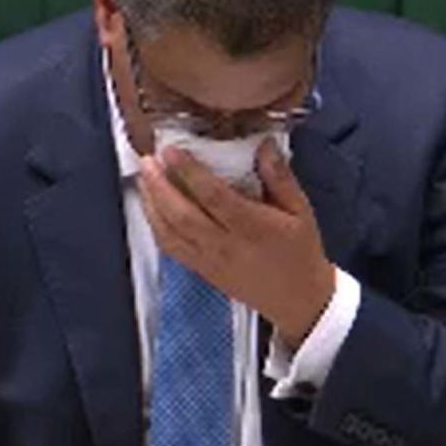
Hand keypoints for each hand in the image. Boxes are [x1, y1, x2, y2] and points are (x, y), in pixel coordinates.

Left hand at [139, 138, 334, 348]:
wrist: (298, 301)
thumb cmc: (301, 252)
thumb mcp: (301, 211)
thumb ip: (280, 177)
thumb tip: (264, 144)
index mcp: (252, 227)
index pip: (213, 196)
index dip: (189, 172)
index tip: (171, 150)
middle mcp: (225, 245)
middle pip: (182, 215)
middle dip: (159, 186)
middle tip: (147, 160)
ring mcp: (209, 261)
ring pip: (170, 233)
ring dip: (152, 204)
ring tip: (144, 177)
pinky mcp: (201, 271)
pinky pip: (171, 248)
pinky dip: (155, 226)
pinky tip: (150, 207)